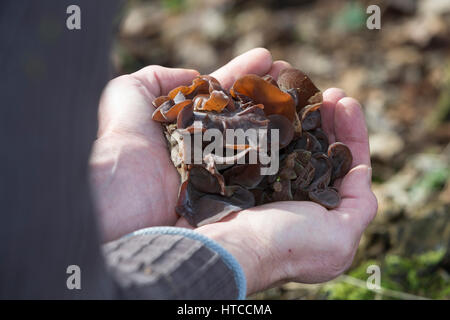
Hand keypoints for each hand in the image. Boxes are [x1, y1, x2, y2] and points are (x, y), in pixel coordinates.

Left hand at [89, 48, 285, 241]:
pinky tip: (302, 133)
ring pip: (260, 139)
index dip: (245, 75)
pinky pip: (265, 171)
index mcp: (189, 125)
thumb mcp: (127, 95)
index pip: (223, 94)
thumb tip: (193, 74)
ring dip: (283, 117)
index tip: (268, 57)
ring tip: (306, 96)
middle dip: (270, 91)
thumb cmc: (122, 145)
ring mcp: (224, 171)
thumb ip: (158, 77)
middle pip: (247, 115)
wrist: (120, 201)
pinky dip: (283, 153)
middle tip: (293, 72)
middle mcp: (209, 147)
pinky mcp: (236, 195)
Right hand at [194, 81, 377, 294]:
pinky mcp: (248, 171)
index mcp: (324, 205)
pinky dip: (272, 121)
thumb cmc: (288, 245)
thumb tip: (361, 169)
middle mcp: (300, 191)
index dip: (351, 131)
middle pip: (321, 146)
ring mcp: (272, 179)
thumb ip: (359, 205)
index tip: (346, 102)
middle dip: (328, 116)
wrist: (233, 249)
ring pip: (294, 139)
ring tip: (304, 88)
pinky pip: (265, 140)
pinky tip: (274, 102)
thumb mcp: (339, 238)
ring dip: (302, 113)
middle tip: (328, 93)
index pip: (346, 162)